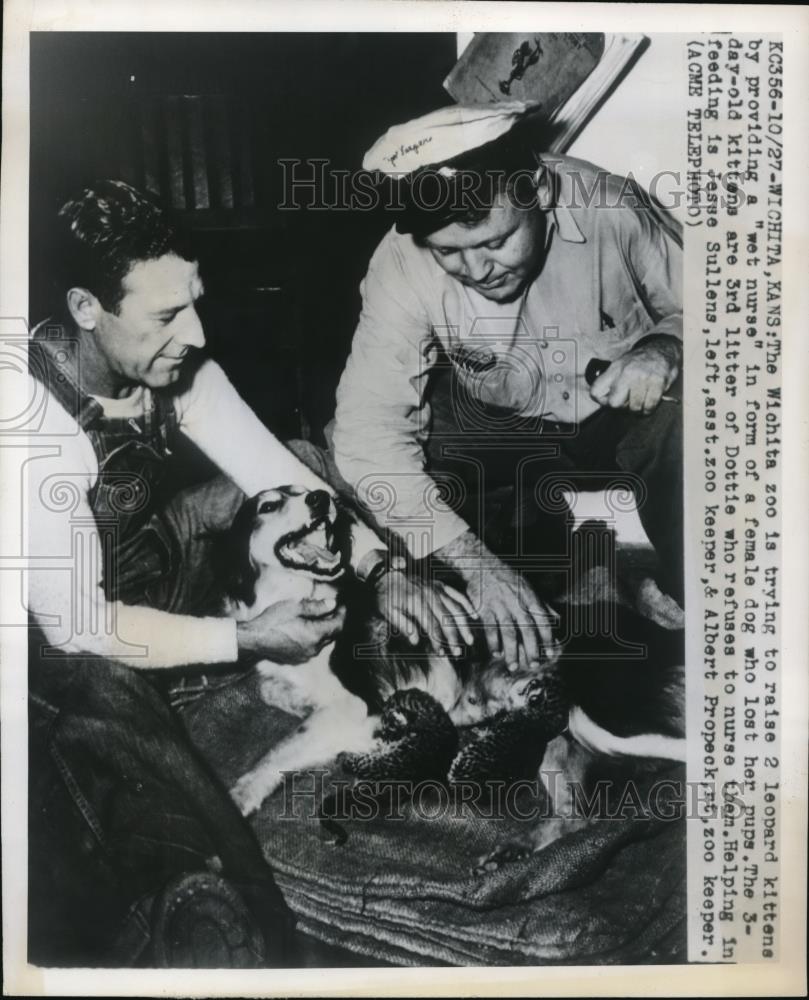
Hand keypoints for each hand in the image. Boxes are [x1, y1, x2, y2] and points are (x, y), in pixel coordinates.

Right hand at [236, 596, 345, 663]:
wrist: (254, 639)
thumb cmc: (273, 621)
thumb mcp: (295, 607)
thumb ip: (316, 607)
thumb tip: (332, 604)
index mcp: (315, 635)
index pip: (338, 625)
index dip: (342, 614)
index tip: (343, 606)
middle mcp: (314, 648)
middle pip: (332, 635)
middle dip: (335, 622)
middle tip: (334, 610)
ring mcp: (306, 655)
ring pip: (323, 642)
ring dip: (325, 631)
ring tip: (321, 618)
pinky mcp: (298, 658)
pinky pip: (313, 648)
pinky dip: (316, 638)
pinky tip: (309, 629)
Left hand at [373, 568, 476, 656]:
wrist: (384, 574)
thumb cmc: (385, 596)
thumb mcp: (388, 611)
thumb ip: (403, 625)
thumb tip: (416, 641)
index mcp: (416, 602)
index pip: (431, 625)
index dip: (437, 640)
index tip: (442, 653)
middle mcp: (429, 594)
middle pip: (446, 619)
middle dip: (453, 637)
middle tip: (458, 652)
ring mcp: (437, 588)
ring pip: (455, 608)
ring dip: (464, 625)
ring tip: (470, 640)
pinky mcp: (440, 584)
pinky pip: (457, 594)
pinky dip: (467, 605)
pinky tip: (474, 616)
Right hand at [435, 531, 556, 671]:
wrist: (482, 565)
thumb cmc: (507, 577)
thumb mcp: (528, 586)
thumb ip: (542, 604)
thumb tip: (557, 618)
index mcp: (529, 597)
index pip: (542, 620)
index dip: (547, 637)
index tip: (551, 653)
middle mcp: (516, 602)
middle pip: (527, 630)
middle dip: (531, 649)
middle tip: (534, 665)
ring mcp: (500, 606)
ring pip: (508, 632)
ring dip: (511, 651)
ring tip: (513, 666)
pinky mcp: (484, 609)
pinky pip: (490, 629)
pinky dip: (493, 642)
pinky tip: (496, 653)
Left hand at [589, 335, 680, 413]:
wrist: (662, 350)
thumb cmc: (638, 363)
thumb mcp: (619, 366)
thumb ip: (608, 382)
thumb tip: (603, 401)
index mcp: (614, 369)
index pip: (596, 392)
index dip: (602, 401)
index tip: (610, 402)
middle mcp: (627, 372)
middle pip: (614, 403)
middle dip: (622, 408)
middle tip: (628, 403)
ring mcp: (643, 377)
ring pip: (634, 407)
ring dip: (638, 409)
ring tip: (641, 401)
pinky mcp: (658, 382)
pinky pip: (650, 405)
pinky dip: (649, 408)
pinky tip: (649, 403)